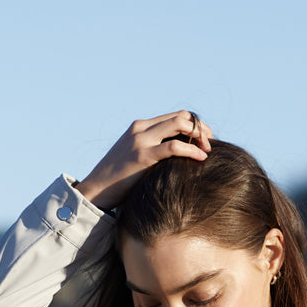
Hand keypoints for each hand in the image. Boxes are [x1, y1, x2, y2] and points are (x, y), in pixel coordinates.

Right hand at [77, 112, 212, 210]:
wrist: (96, 191)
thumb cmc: (118, 181)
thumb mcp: (135, 160)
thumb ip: (152, 153)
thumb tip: (176, 160)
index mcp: (140, 127)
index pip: (175, 116)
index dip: (194, 125)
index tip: (205, 140)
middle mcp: (141, 129)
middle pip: (181, 116)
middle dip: (200, 128)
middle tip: (210, 144)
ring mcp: (141, 140)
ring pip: (179, 123)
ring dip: (199, 135)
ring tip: (208, 150)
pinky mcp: (143, 156)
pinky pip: (174, 146)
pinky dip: (192, 150)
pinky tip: (201, 158)